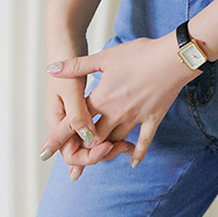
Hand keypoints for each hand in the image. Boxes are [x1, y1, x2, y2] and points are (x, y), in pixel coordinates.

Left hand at [40, 34, 197, 176]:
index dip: (59, 136)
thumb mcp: (106, 57)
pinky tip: (132, 162)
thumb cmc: (140, 54)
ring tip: (99, 154)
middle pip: (94, 138)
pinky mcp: (152, 118)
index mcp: (101, 98)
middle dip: (83, 146)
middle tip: (75, 154)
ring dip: (106, 149)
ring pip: (115, 141)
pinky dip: (137, 153)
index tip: (45, 151)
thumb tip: (52, 68)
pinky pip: (143, 141)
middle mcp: (115, 113)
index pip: (75, 121)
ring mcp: (135, 118)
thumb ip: (77, 66)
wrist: (172, 58)